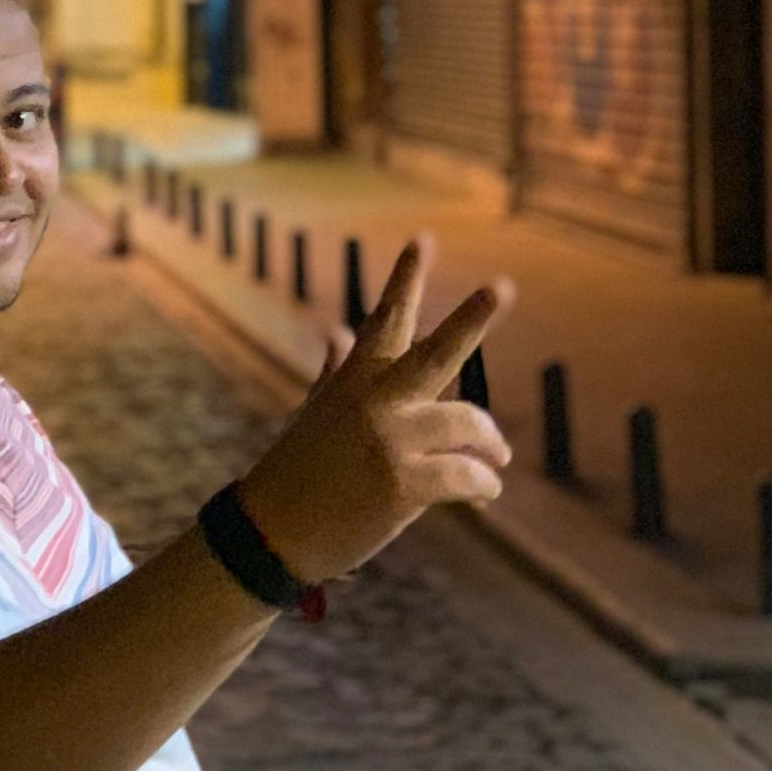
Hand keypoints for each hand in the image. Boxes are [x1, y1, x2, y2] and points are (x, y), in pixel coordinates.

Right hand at [236, 236, 515, 583]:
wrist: (271, 531)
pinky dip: (484, 485)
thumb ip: (336, 371)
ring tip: (497, 460)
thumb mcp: (316, 413)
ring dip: (491, 446)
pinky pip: (468, 477)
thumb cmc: (298, 472)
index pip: (385, 320)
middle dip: (471, 318)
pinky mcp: (404, 484)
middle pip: (436, 353)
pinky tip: (487, 494)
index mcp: (354, 380)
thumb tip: (336, 331)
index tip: (423, 239)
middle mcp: (374, 402)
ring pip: (468, 425)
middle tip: (500, 286)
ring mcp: (389, 441)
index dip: (405, 279)